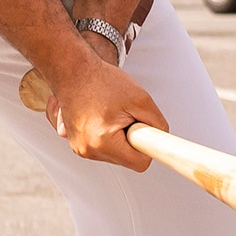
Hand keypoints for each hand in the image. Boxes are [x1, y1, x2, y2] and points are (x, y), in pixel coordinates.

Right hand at [39, 43, 164, 170]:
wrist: (73, 71)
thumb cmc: (101, 81)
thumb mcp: (141, 99)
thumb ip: (158, 124)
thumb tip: (162, 139)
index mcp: (102, 142)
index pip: (139, 164)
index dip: (148, 147)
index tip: (148, 135)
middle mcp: (88, 150)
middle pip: (127, 159)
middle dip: (132, 139)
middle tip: (126, 116)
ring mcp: (80, 148)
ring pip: (116, 154)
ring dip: (120, 137)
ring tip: (112, 114)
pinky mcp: (77, 144)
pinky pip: (103, 148)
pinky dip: (108, 135)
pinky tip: (103, 117)